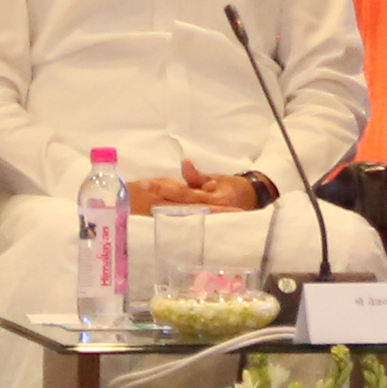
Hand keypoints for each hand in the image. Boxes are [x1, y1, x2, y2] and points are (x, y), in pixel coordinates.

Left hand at [128, 158, 258, 212]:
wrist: (249, 202)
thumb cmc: (233, 188)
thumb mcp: (218, 179)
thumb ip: (198, 176)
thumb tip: (183, 163)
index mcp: (211, 198)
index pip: (182, 193)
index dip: (163, 188)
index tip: (146, 184)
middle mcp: (205, 211)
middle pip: (175, 206)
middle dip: (156, 199)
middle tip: (137, 191)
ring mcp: (202, 220)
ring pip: (176, 214)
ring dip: (159, 208)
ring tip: (139, 202)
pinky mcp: (200, 224)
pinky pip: (182, 220)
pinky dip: (168, 216)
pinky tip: (154, 214)